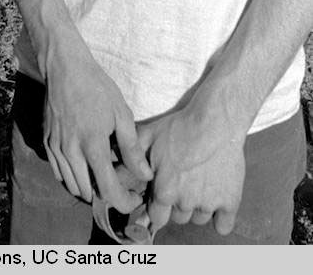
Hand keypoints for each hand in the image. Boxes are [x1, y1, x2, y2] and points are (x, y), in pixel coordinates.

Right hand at [41, 29, 151, 212]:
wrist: (64, 67)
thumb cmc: (96, 87)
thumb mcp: (121, 114)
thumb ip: (132, 148)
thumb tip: (145, 175)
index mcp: (92, 145)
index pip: (108, 191)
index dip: (124, 202)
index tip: (134, 197)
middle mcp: (71, 151)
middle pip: (89, 194)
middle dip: (106, 196)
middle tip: (120, 185)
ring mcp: (55, 148)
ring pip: (72, 186)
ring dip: (89, 188)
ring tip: (103, 175)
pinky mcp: (46, 142)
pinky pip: (59, 173)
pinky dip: (72, 178)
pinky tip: (84, 166)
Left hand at [137, 107, 246, 235]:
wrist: (216, 120)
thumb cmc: (180, 126)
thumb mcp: (148, 136)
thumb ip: (131, 158)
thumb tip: (115, 172)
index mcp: (164, 191)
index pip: (156, 217)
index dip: (158, 206)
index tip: (162, 193)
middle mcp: (185, 202)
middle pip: (178, 218)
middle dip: (177, 204)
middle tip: (182, 182)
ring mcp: (209, 204)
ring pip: (199, 219)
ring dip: (197, 207)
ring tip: (199, 182)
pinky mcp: (231, 202)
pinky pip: (223, 226)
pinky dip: (220, 217)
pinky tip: (216, 198)